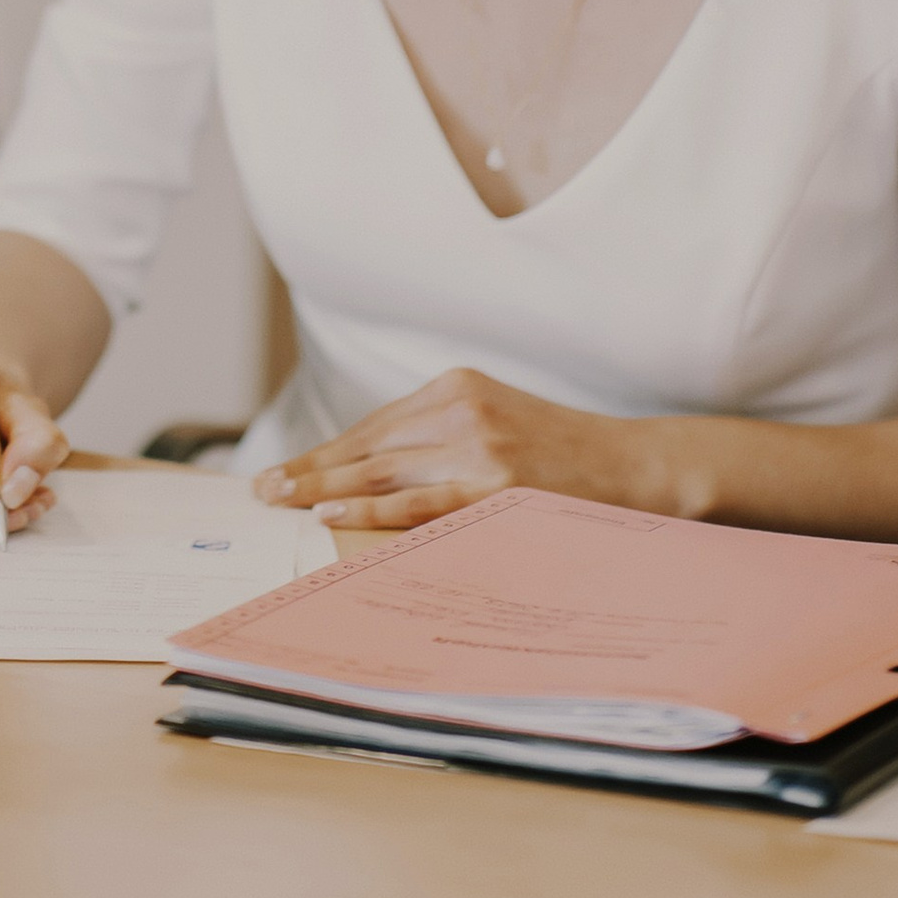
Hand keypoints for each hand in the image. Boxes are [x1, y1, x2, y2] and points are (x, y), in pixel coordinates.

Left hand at [254, 366, 649, 534]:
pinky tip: (331, 510)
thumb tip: (370, 473)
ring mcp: (478, 445)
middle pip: (367, 444)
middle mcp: (460, 408)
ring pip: (382, 469)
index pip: (374, 425)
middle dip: (308, 466)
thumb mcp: (498, 423)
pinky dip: (369, 506)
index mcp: (456, 387)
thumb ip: (442, 437)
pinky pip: (419, 500)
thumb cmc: (564, 456)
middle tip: (261, 489)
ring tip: (278, 500)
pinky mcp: (495, 484)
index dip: (325, 451)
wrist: (636, 467)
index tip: (285, 471)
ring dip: (322, 486)